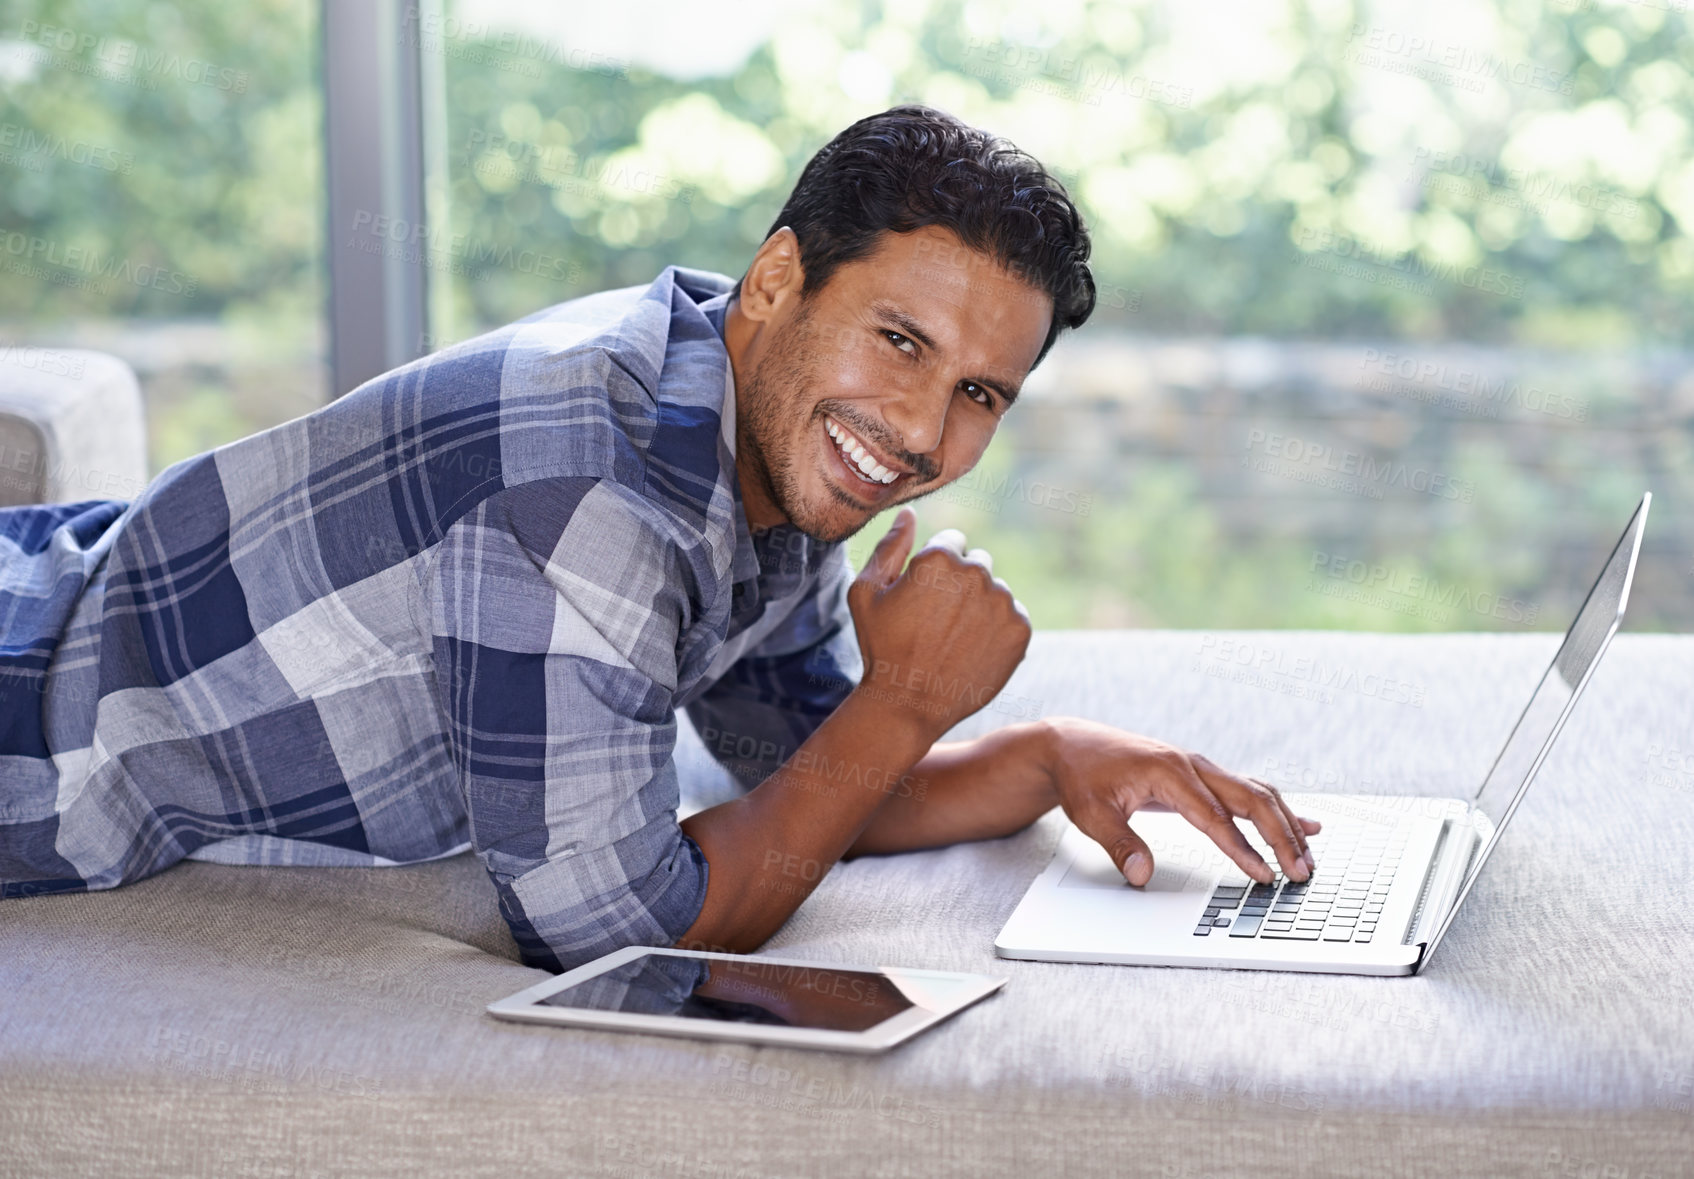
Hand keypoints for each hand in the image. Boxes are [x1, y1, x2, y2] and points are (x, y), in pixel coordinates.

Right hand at [847, 508, 1031, 742]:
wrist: (909, 704)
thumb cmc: (881, 647)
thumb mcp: (866, 593)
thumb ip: (889, 547)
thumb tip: (908, 513)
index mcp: (939, 558)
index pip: (952, 541)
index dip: (936, 569)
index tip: (925, 598)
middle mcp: (977, 573)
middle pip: (978, 563)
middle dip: (962, 584)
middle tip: (939, 622)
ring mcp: (1002, 602)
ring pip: (996, 591)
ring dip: (981, 607)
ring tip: (955, 640)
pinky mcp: (1020, 629)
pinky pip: (1014, 616)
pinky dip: (998, 630)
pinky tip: (973, 650)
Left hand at [1042, 717, 1320, 885]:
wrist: (1073, 745)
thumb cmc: (1082, 777)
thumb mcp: (1090, 814)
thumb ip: (1119, 844)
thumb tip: (1141, 875)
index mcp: (1169, 772)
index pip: (1216, 818)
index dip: (1242, 850)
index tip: (1265, 876)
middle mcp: (1193, 765)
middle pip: (1251, 800)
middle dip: (1281, 837)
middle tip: (1301, 872)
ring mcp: (1200, 768)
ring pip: (1256, 793)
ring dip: (1285, 823)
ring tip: (1308, 856)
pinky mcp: (1201, 775)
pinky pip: (1247, 791)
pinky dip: (1276, 809)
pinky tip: (1304, 824)